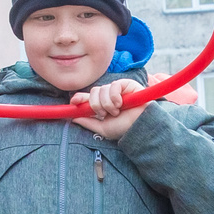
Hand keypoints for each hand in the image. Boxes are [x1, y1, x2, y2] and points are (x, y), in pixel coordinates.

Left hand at [74, 71, 195, 141]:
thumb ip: (88, 122)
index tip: (74, 102)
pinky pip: (113, 85)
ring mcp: (118, 90)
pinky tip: (121, 104)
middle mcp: (109, 96)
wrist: (139, 127)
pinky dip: (115, 96)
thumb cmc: (124, 129)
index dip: (79, 97)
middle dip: (96, 104)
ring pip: (102, 89)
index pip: (88, 97)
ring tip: (116, 111)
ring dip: (107, 103)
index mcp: (102, 105)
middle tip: (104, 113)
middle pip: (93, 92)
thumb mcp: (102, 128)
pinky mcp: (127, 84)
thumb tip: (73, 118)